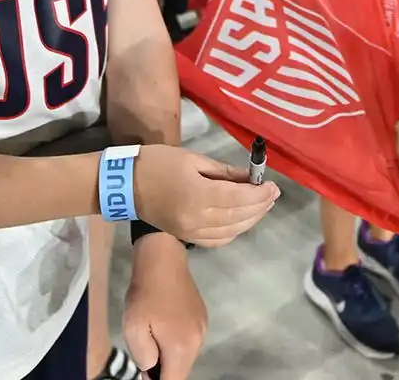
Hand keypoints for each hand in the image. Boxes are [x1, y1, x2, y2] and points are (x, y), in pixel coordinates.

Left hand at [123, 235, 207, 379]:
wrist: (162, 260)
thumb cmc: (144, 295)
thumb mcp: (133, 328)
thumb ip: (143, 357)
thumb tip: (151, 369)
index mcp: (182, 347)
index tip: (145, 373)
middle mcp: (198, 341)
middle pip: (181, 370)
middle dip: (164, 370)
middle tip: (144, 358)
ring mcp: (203, 328)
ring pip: (185, 356)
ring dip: (170, 357)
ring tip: (152, 340)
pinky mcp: (202, 317)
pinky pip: (189, 341)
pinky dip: (176, 344)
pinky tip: (163, 329)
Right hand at [133, 146, 278, 246]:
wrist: (125, 185)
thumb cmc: (158, 163)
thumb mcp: (193, 159)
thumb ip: (224, 172)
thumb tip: (250, 179)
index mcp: (199, 195)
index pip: (240, 198)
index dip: (260, 194)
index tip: (273, 186)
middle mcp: (198, 218)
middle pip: (239, 216)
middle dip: (260, 206)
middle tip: (273, 194)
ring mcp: (192, 232)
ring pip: (232, 231)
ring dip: (251, 219)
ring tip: (263, 205)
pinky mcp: (186, 237)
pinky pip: (218, 240)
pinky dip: (234, 231)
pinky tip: (242, 220)